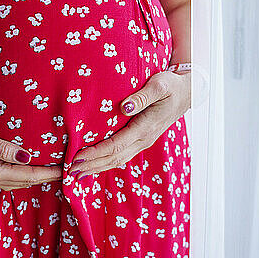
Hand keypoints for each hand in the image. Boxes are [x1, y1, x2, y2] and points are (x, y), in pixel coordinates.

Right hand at [0, 112, 62, 190]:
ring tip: (58, 170)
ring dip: (39, 177)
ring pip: (21, 181)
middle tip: (70, 169)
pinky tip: (36, 168)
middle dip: (49, 177)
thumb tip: (26, 157)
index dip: (49, 173)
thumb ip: (2, 147)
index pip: (28, 175)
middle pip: (27, 182)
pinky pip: (13, 177)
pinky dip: (28, 175)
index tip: (67, 168)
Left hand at [68, 70, 190, 180]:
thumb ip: (142, 96)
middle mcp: (144, 139)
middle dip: (91, 165)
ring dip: (97, 167)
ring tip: (77, 174)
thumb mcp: (160, 84)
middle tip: (69, 170)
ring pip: (118, 160)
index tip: (77, 157)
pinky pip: (122, 155)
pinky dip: (106, 162)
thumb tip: (125, 107)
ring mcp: (144, 142)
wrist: (188, 93)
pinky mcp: (142, 140)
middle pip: (114, 158)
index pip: (116, 145)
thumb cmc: (172, 85)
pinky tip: (94, 165)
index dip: (95, 153)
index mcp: (146, 127)